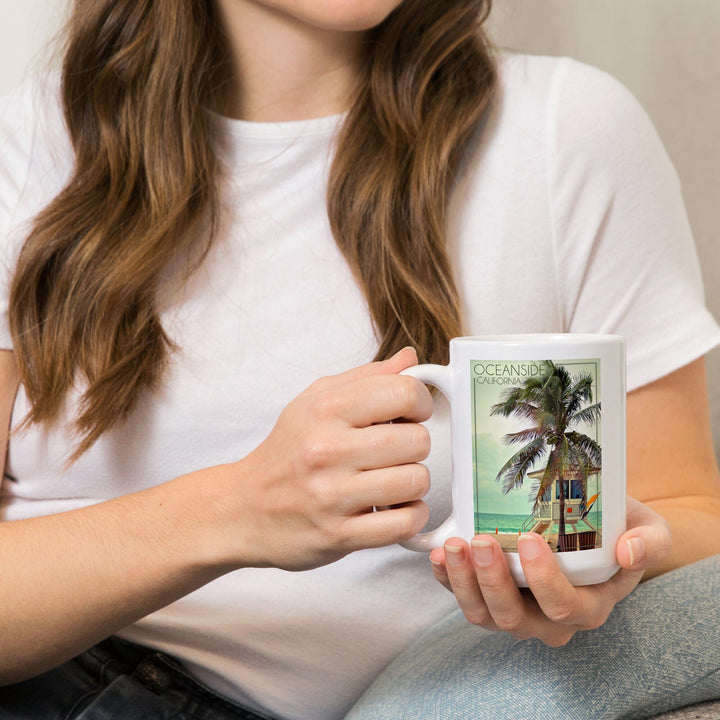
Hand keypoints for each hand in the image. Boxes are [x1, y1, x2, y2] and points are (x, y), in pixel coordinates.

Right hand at [219, 347, 432, 570]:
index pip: (403, 392)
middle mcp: (327, 450)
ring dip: (413, 482)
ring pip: (415, 481)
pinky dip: (411, 516)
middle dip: (416, 445)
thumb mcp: (315, 401)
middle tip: (397, 451)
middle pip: (417, 440)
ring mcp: (332, 495)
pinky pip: (404, 523)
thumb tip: (410, 359)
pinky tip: (396, 508)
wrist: (242, 508)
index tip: (412, 414)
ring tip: (393, 480)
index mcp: (324, 409)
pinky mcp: (338, 534)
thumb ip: (366, 377)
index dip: (420, 402)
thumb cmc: (287, 451)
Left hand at [429, 496, 670, 645]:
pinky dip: (446, 580)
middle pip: (515, 618)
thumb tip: (629, 550)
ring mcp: (517, 611)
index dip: (544, 580)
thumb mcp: (649, 529)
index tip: (529, 539)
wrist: (595, 528)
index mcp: (589, 606)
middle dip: (493, 581)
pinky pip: (464, 598)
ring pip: (484, 615)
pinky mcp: (490, 597)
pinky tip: (438, 555)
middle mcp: (550, 619)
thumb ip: (650, 542)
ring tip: (452, 546)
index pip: (564, 606)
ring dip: (462, 582)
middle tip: (480, 540)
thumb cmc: (620, 528)